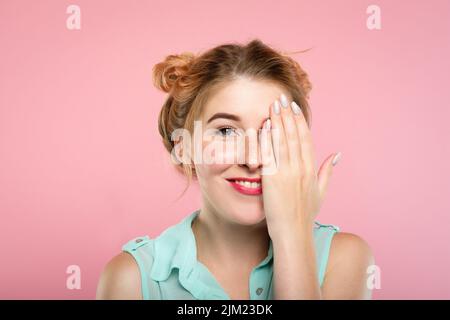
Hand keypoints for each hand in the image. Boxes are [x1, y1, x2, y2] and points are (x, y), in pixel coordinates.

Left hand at [260, 94, 340, 238]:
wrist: (293, 233)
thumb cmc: (305, 214)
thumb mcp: (321, 192)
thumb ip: (327, 171)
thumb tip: (337, 154)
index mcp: (310, 169)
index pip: (305, 138)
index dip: (299, 121)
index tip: (294, 107)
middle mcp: (300, 168)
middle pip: (294, 135)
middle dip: (287, 115)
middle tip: (281, 98)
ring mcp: (286, 173)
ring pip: (282, 141)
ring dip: (278, 121)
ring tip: (273, 106)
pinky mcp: (272, 180)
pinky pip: (269, 155)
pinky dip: (267, 139)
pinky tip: (264, 126)